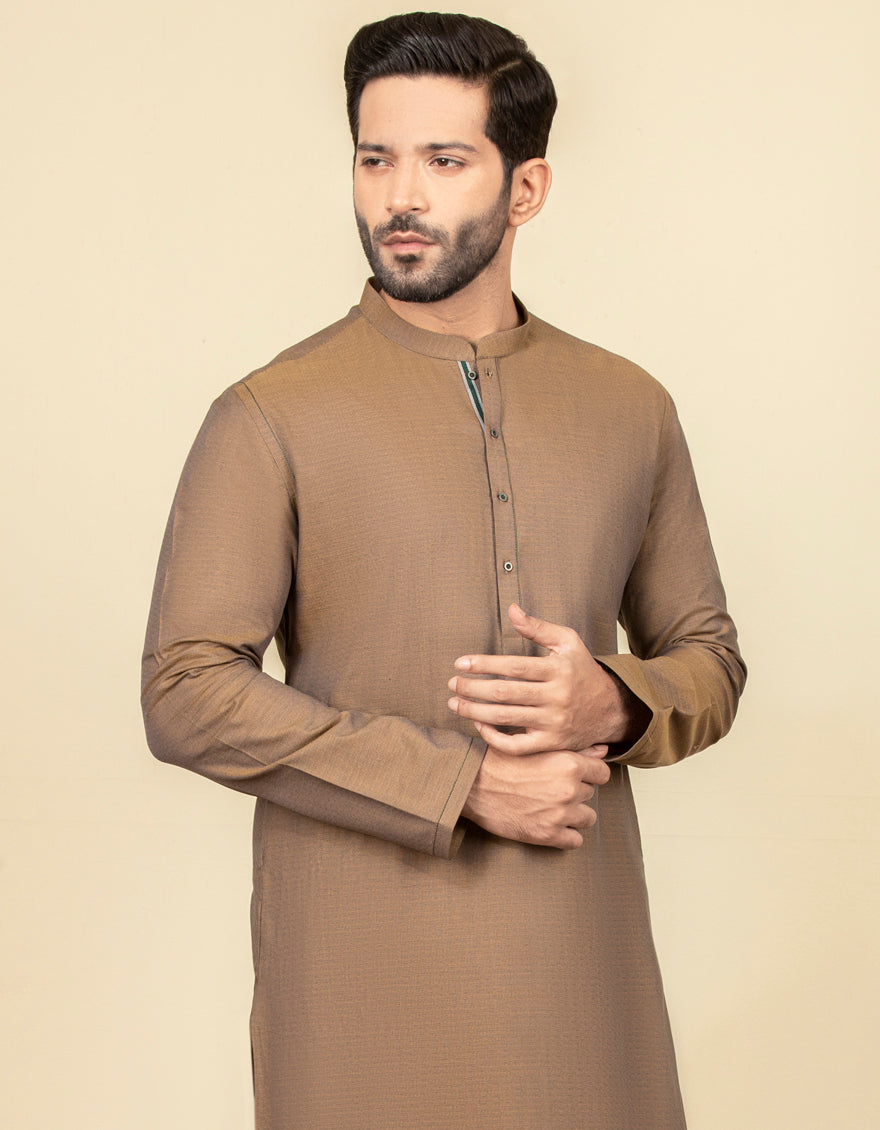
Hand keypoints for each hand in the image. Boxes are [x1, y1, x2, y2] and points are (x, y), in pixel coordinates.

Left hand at [448, 604, 643, 754]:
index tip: (460, 663)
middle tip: (452, 683)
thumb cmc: (582, 671)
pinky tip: (479, 726)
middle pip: (506, 693)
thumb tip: (511, 609)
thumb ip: (538, 627)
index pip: (514, 667)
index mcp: (558, 670)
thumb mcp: (568, 642)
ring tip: (454, 703)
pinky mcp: (551, 744)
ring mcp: (554, 723)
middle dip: (473, 688)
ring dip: (475, 711)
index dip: (484, 664)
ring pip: (506, 718)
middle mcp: (557, 697)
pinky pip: (517, 745)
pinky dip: (494, 738)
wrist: (611, 709)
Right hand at [461, 743, 610, 848]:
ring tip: (551, 807)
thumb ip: (575, 749)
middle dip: (575, 792)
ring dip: (573, 815)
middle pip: (590, 793)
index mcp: (568, 763)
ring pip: (587, 818)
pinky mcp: (548, 835)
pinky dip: (566, 835)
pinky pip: (575, 841)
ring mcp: (560, 814)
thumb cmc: (501, 761)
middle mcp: (568, 789)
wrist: (472, 785)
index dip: (589, 773)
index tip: (575, 775)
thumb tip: (603, 750)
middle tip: (550, 788)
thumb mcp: (537, 747)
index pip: (602, 773)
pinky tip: (550, 824)